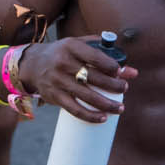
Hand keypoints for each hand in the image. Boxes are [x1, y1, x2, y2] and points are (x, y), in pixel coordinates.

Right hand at [19, 37, 136, 123]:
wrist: (32, 64)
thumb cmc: (64, 54)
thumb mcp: (79, 46)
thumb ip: (105, 54)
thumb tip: (132, 72)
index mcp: (71, 47)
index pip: (95, 57)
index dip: (111, 66)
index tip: (121, 72)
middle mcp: (63, 63)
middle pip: (94, 77)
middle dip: (113, 85)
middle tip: (124, 89)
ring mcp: (58, 81)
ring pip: (87, 96)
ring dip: (107, 104)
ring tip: (120, 107)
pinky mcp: (54, 96)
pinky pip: (75, 109)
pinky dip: (90, 116)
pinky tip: (103, 118)